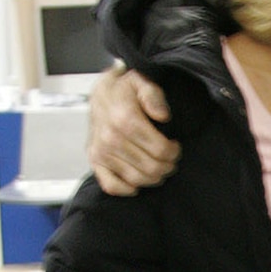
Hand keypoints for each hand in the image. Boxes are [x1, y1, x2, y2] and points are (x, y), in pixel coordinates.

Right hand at [88, 66, 179, 195]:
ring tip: (157, 166)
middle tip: (169, 159)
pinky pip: (112, 186)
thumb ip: (154, 96)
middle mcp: (111, 137)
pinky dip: (127, 188)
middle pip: (151, 168)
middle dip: (167, 166)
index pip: (160, 150)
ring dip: (153, 177)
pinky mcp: (94, 160)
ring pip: (137, 180)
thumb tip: (163, 115)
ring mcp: (101, 151)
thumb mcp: (142, 83)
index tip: (175, 146)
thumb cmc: (124, 90)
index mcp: (125, 118)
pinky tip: (137, 181)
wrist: (101, 93)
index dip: (174, 152)